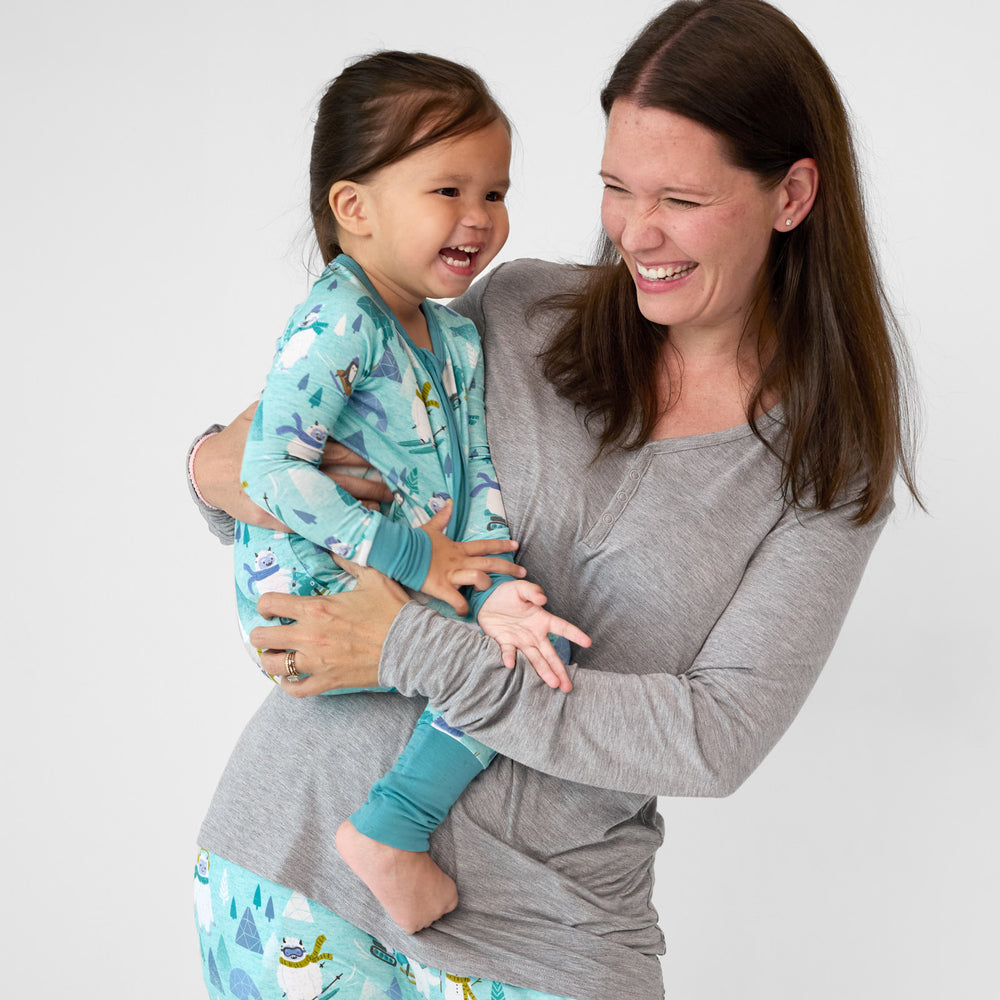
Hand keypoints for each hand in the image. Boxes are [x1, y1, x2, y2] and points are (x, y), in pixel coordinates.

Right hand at [194, 403, 392, 522]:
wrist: (207, 473)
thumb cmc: (239, 439)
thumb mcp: (259, 413)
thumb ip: (285, 398)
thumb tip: (305, 368)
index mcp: (289, 443)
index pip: (334, 445)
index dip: (361, 450)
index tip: (384, 451)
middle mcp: (287, 469)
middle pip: (339, 473)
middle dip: (370, 477)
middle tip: (397, 480)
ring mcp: (281, 496)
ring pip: (329, 499)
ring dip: (360, 501)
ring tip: (385, 501)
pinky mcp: (275, 517)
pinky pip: (310, 523)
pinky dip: (335, 523)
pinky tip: (356, 522)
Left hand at [250, 557, 407, 696]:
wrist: (412, 645)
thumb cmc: (393, 611)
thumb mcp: (373, 576)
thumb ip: (350, 560)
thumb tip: (337, 546)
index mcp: (317, 608)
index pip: (270, 604)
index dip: (265, 605)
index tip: (272, 608)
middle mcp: (310, 636)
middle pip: (262, 638)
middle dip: (262, 633)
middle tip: (272, 631)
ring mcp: (317, 662)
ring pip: (273, 666)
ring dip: (271, 659)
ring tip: (278, 654)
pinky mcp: (329, 681)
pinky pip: (296, 690)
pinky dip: (288, 685)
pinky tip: (290, 678)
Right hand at [419, 503, 522, 615]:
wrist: (400, 551)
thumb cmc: (415, 542)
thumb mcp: (431, 528)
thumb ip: (442, 518)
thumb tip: (449, 502)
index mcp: (458, 549)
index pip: (484, 545)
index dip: (501, 545)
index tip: (516, 545)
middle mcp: (459, 561)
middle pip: (489, 563)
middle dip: (508, 568)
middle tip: (523, 573)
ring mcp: (451, 575)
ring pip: (478, 578)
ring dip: (486, 584)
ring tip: (487, 589)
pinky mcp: (442, 588)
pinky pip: (457, 601)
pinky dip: (463, 608)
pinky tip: (465, 612)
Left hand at [477, 580, 590, 692]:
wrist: (487, 599)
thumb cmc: (509, 593)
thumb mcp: (521, 588)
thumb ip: (532, 591)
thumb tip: (543, 599)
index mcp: (542, 620)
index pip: (562, 628)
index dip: (575, 634)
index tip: (588, 643)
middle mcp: (534, 634)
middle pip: (550, 654)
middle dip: (560, 669)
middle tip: (567, 686)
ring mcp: (521, 640)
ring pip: (535, 659)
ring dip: (544, 671)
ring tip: (553, 685)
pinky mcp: (505, 642)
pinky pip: (509, 651)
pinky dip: (510, 657)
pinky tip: (511, 665)